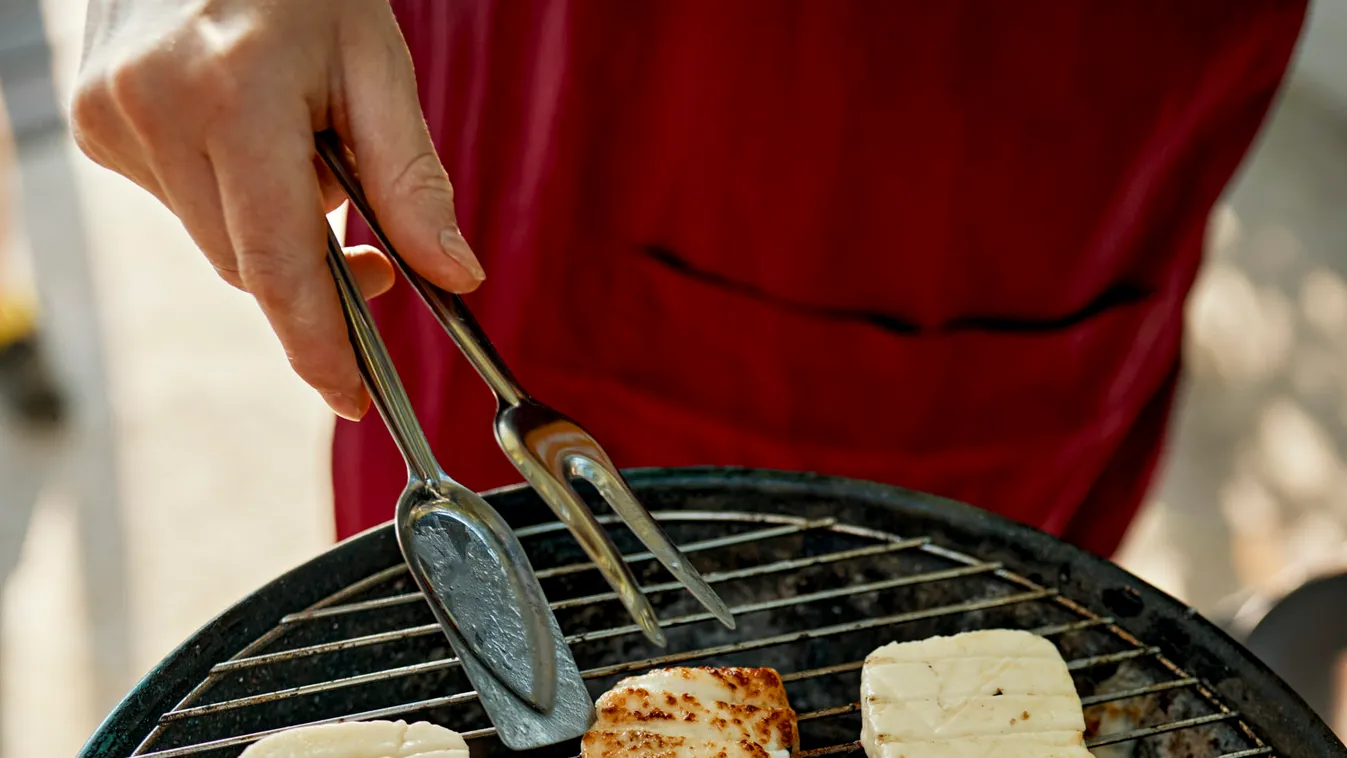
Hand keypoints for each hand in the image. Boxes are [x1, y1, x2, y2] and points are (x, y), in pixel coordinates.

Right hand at [72, 0, 484, 419]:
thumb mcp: (377, 63)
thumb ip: (412, 179)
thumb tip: (454, 277)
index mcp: (236, 95)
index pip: (278, 265)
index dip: (319, 347)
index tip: (352, 397)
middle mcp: (157, 112)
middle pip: (249, 265)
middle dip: (316, 278)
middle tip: (374, 258)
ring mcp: (112, 119)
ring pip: (215, 241)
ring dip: (271, 226)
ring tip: (301, 148)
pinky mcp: (94, 123)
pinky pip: (181, 204)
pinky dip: (229, 195)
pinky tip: (245, 130)